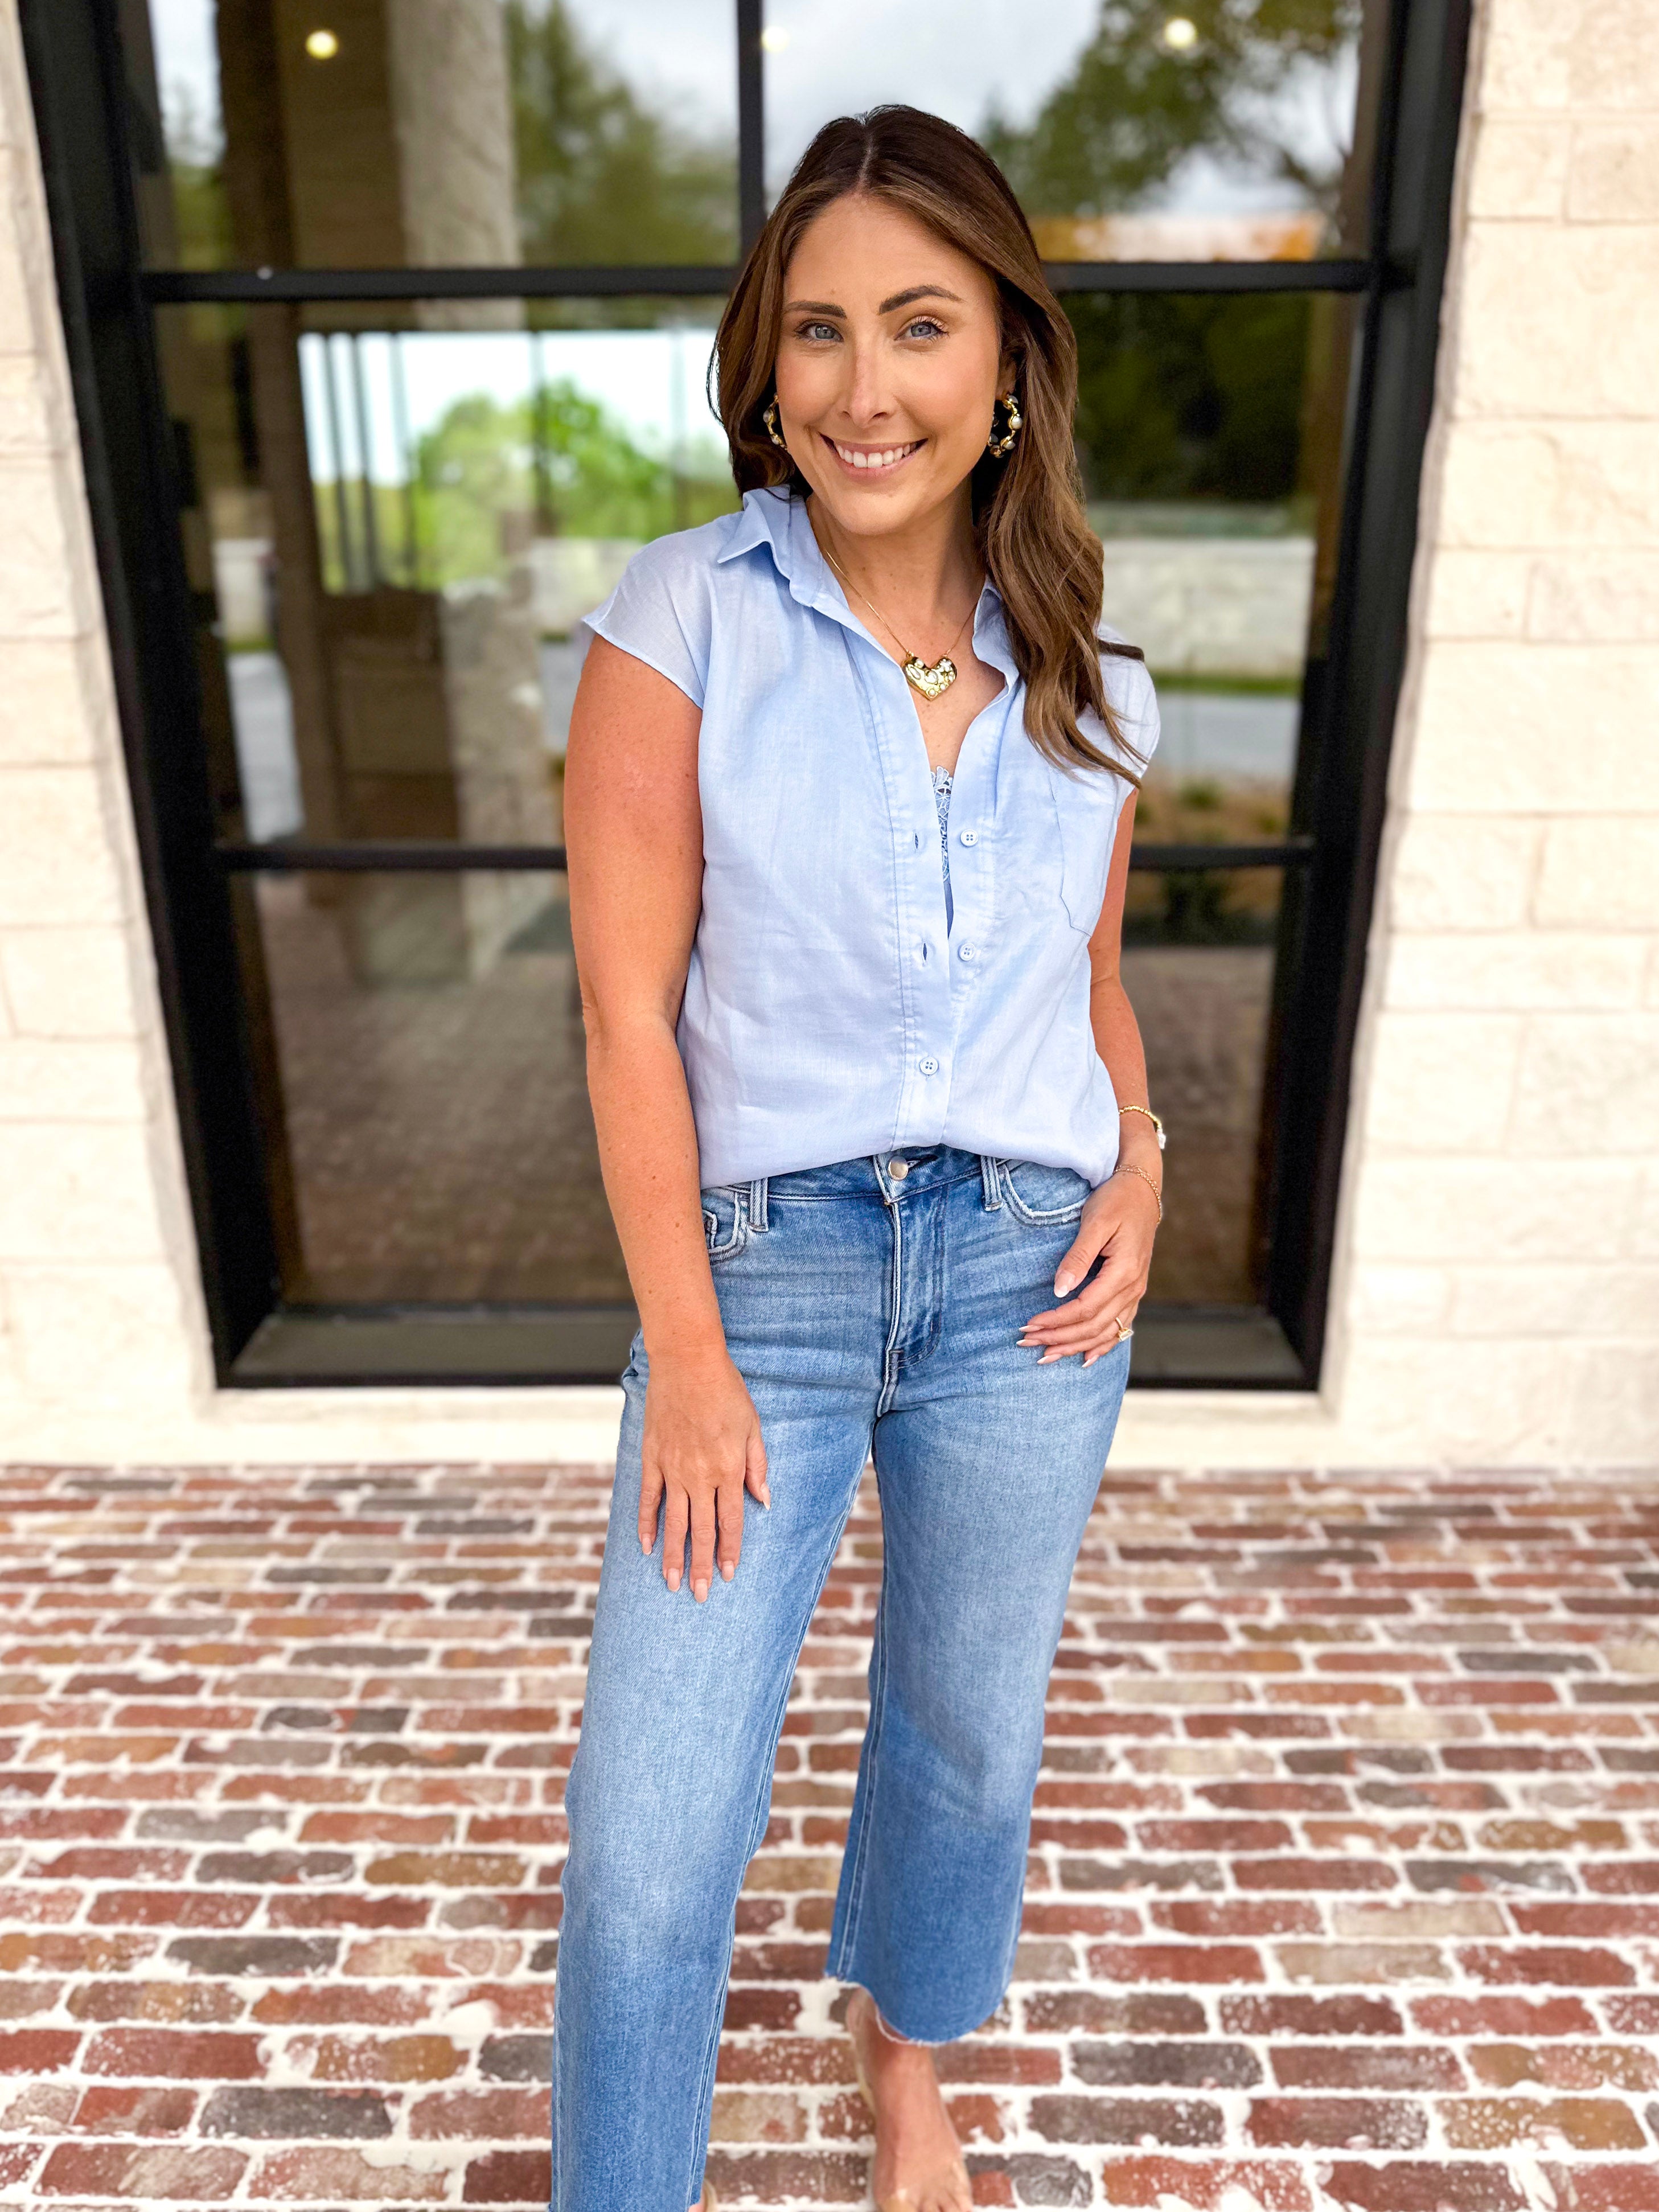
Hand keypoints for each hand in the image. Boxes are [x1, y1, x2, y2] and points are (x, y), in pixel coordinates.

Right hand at [639, 1345, 769, 1600]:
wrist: (687, 1363)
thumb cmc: (726, 1391)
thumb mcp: (753, 1427)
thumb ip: (757, 1467)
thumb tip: (764, 1501)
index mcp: (728, 1469)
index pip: (730, 1521)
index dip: (730, 1550)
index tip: (729, 1575)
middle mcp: (699, 1475)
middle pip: (699, 1530)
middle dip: (700, 1567)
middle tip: (699, 1596)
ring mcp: (672, 1469)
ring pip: (672, 1522)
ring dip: (672, 1555)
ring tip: (670, 1583)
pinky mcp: (652, 1457)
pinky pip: (648, 1498)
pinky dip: (646, 1523)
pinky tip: (646, 1545)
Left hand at [1018, 1171, 1159, 1366]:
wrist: (1142, 1191)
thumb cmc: (1116, 1201)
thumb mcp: (1095, 1222)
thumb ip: (1078, 1257)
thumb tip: (1060, 1290)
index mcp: (1123, 1272)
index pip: (1085, 1308)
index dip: (1056, 1321)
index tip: (1029, 1325)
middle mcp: (1133, 1288)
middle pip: (1093, 1326)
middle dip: (1058, 1338)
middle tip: (1026, 1343)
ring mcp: (1135, 1292)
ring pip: (1105, 1332)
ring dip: (1075, 1346)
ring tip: (1046, 1356)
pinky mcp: (1133, 1292)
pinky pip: (1119, 1327)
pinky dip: (1101, 1345)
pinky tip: (1085, 1357)